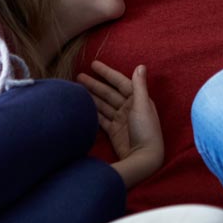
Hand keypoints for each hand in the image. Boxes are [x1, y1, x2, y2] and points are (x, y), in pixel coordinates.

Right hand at [78, 61, 164, 186]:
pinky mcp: (114, 131)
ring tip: (77, 89)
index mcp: (137, 99)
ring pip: (103, 104)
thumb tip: (141, 65)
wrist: (144, 157)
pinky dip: (93, 112)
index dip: (107, 73)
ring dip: (92, 96)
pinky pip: (101, 118)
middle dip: (94, 84)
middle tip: (79, 76)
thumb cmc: (146, 130)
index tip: (93, 64)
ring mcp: (120, 120)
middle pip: (109, 93)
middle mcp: (129, 108)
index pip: (120, 82)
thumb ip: (139, 86)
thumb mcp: (142, 105)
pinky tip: (83, 106)